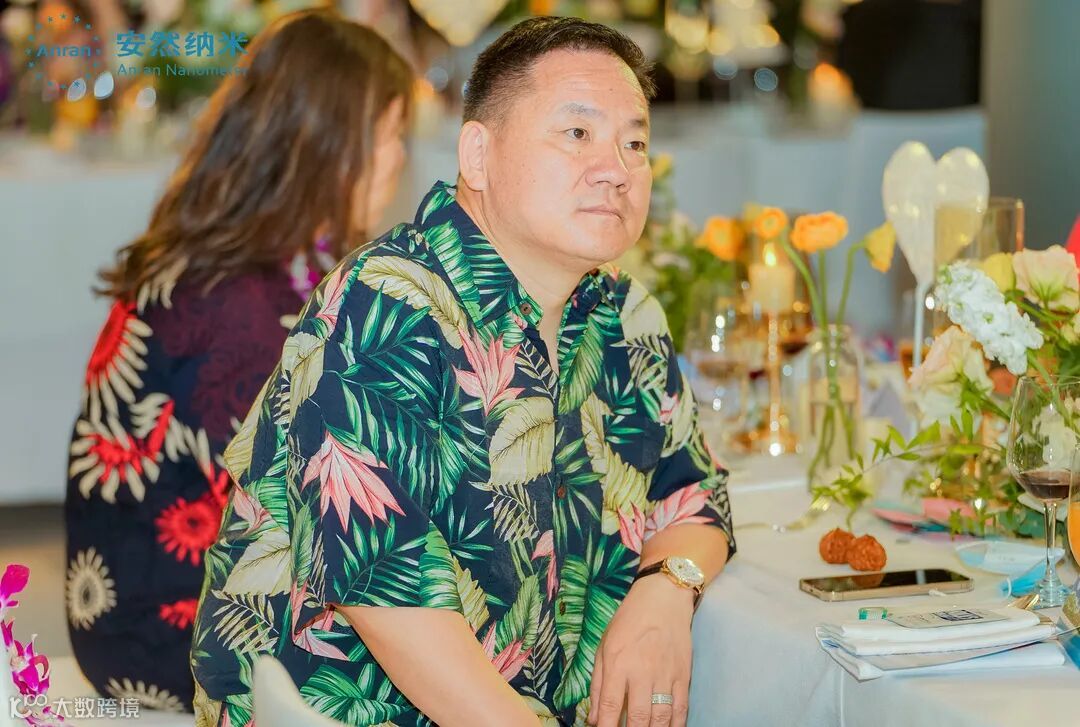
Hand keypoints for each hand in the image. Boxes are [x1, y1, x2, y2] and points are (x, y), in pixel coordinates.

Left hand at [586, 574, 693, 726]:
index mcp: (618, 663)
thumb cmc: (629, 620)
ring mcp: (666, 675)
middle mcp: (642, 672)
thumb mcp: (604, 646)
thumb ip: (598, 684)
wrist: (664, 598)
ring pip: (661, 718)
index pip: (611, 706)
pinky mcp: (684, 676)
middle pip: (638, 717)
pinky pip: (681, 709)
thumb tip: (594, 719)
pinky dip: (676, 725)